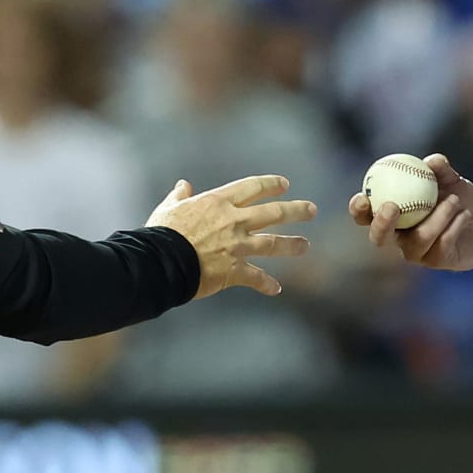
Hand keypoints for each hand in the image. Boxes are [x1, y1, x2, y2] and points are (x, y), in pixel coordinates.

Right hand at [147, 174, 315, 297]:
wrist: (161, 262)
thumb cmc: (161, 233)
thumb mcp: (169, 208)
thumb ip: (179, 196)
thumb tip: (183, 185)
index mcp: (218, 202)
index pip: (252, 187)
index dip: (270, 184)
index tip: (284, 184)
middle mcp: (233, 221)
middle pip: (273, 212)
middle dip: (295, 210)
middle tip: (311, 209)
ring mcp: (237, 246)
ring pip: (273, 243)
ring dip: (292, 245)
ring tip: (305, 245)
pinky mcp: (234, 270)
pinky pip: (256, 277)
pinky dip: (267, 284)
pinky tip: (276, 289)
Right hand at [347, 153, 472, 270]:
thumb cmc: (459, 197)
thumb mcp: (450, 179)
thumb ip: (440, 169)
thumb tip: (432, 161)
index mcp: (392, 217)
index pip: (366, 216)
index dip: (358, 210)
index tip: (362, 196)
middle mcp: (399, 238)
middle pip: (379, 238)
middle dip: (381, 224)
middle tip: (392, 206)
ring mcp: (418, 253)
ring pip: (418, 239)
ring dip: (436, 217)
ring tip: (454, 200)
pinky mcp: (438, 261)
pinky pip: (441, 243)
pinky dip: (454, 225)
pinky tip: (465, 214)